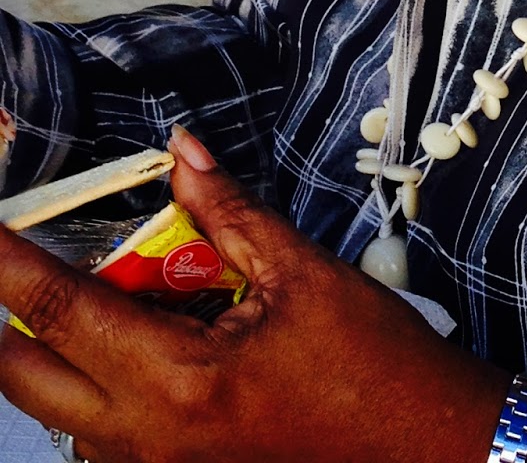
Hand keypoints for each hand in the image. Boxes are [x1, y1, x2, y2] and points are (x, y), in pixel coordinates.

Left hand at [0, 126, 508, 462]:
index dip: (5, 262)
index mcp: (175, 382)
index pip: (57, 310)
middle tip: (30, 255)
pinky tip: (162, 339)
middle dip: (13, 312)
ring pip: (61, 408)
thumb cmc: (372, 364)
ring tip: (132, 292)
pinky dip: (106, 379)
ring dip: (68, 346)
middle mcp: (144, 441)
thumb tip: (181, 152)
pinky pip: (103, 433)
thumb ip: (227, 212)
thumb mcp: (300, 274)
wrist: (425, 446)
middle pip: (24, 376)